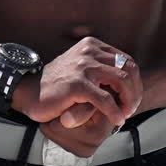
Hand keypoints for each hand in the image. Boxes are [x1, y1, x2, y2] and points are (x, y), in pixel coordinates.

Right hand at [13, 37, 142, 154]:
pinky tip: (117, 120)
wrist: (29, 91)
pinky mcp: (77, 84)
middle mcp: (89, 51)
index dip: (135, 81)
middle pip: (129, 70)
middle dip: (135, 92)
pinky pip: (105, 100)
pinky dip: (115, 112)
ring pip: (122, 82)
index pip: (127, 60)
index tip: (131, 98)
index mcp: (92, 45)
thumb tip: (129, 82)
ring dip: (128, 101)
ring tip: (125, 114)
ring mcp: (83, 67)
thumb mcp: (81, 68)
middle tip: (131, 108)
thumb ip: (101, 68)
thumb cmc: (57, 84)